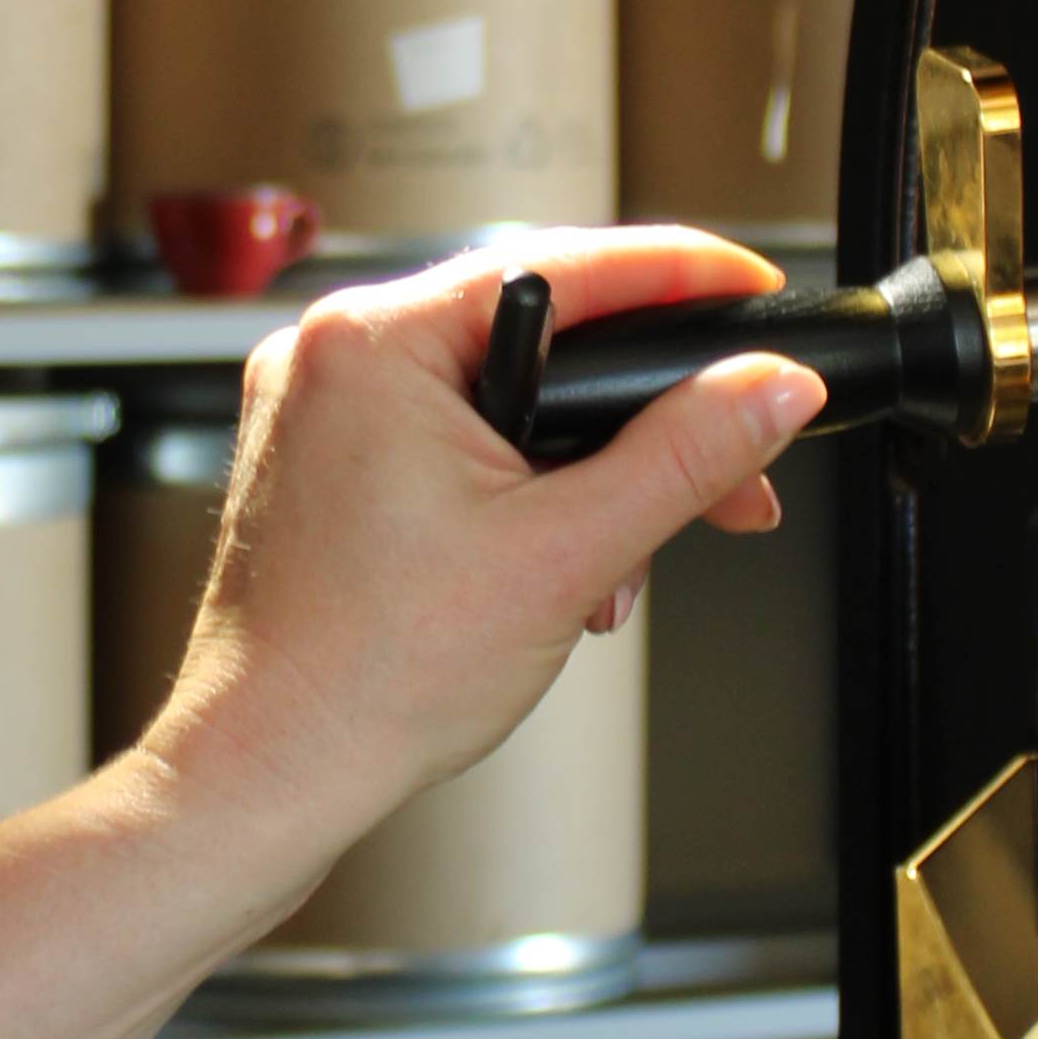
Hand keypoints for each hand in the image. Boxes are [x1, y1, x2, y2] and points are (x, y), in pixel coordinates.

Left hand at [143, 227, 827, 894]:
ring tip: (609, 571)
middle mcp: (335, 356)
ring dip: (583, 480)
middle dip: (641, 424)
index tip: (752, 290)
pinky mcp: (324, 467)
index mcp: (376, 342)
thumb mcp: (565, 554)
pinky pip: (452, 443)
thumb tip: (768, 388)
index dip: (683, 277)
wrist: (269, 773)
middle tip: (728, 478)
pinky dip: (519, 497)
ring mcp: (321, 413)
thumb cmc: (365, 678)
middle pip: (541, 341)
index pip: (568, 265)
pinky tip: (549, 570)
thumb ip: (684, 457)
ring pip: (504, 402)